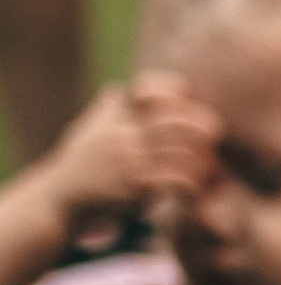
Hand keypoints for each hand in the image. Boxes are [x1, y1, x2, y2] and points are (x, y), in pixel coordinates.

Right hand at [40, 74, 217, 242]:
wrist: (61, 197)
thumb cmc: (81, 162)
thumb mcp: (90, 130)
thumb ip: (107, 109)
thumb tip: (114, 88)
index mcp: (116, 117)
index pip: (145, 90)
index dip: (170, 88)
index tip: (186, 94)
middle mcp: (123, 135)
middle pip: (170, 122)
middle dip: (198, 124)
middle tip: (216, 130)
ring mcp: (128, 161)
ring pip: (176, 153)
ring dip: (200, 158)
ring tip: (213, 165)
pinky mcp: (132, 188)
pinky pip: (171, 181)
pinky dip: (190, 183)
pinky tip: (197, 187)